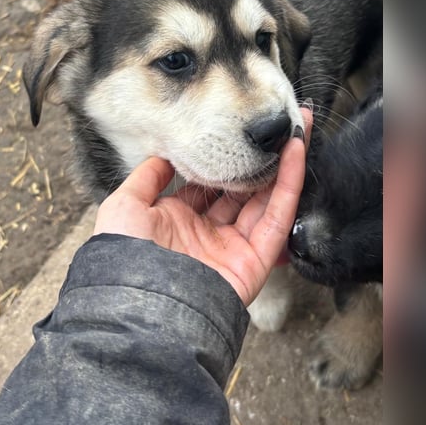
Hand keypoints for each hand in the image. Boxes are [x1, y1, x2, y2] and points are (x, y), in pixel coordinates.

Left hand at [93, 109, 312, 304]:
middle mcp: (208, 234)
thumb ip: (147, 177)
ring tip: (300, 125)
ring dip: (285, 163)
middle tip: (280, 122)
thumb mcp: (126, 206)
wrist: (141, 302)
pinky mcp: (255, 261)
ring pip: (266, 199)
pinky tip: (296, 152)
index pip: (209, 185)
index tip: (242, 130)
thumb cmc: (126, 256)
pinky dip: (289, 184)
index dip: (227, 158)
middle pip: (243, 189)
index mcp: (178, 222)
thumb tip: (165, 152)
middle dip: (262, 157)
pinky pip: (277, 217)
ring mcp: (233, 247)